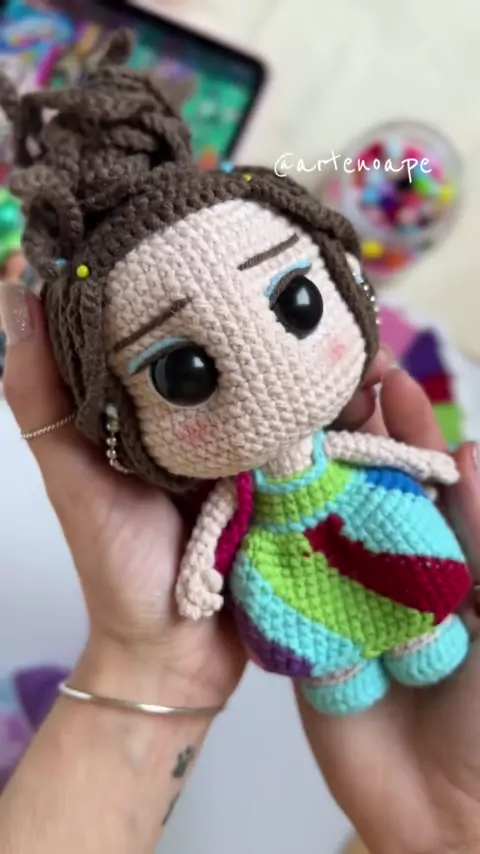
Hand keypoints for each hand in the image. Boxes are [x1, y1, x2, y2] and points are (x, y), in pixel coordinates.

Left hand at [0, 256, 390, 703]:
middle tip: (312, 283)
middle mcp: (215, 420)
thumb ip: (44, 398)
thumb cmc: (118, 564)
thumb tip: (16, 290)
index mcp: (162, 407)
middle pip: (253, 353)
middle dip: (283, 317)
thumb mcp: (74, 475)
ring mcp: (260, 453)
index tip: (217, 225)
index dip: (199, 279)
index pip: (184, 328)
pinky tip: (375, 390)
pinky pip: (329, 440)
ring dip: (329, 362)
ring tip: (359, 338)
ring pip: (299, 389)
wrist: (179, 654)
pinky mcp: (296, 486)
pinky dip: (352, 414)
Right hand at [296, 368, 479, 853]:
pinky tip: (241, 493)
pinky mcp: (301, 633)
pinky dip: (261, 542)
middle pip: (360, 486)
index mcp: (444, 554)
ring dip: (296, 476)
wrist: (452, 815)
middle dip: (342, 434)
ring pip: (314, 524)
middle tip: (313, 380)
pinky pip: (279, 584)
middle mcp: (388, 565)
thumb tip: (466, 449)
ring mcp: (341, 596)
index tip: (384, 375)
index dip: (406, 425)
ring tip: (271, 420)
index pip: (421, 474)